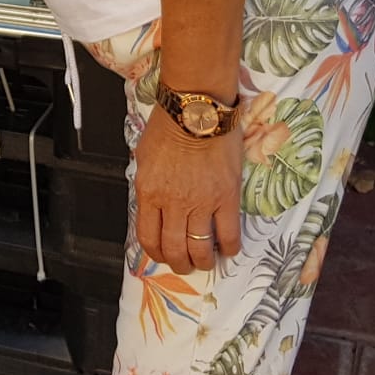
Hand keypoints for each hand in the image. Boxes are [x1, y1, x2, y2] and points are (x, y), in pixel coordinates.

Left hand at [134, 111, 243, 273]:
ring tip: (206, 261)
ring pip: (200, 248)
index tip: (164, 255)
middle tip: (186, 264)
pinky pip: (229, 234)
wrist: (196, 109)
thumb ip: (148, 185)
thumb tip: (152, 204)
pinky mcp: (226, 197)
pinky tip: (228, 249)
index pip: (149, 238)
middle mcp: (173, 204)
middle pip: (175, 249)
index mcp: (149, 194)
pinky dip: (229, 248)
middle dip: (180, 264)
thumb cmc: (169, 125)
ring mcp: (201, 203)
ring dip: (203, 261)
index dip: (157, 253)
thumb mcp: (145, 157)